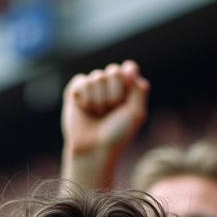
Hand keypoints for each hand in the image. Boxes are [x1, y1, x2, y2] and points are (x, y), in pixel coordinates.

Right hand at [60, 60, 149, 188]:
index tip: (124, 101)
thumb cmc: (117, 134)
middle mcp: (110, 85)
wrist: (94, 148)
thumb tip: (128, 68)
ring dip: (99, 100)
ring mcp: (93, 87)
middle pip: (114, 71)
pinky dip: (85, 98)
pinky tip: (85, 109)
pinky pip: (82, 81)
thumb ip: (140, 89)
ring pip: (97, 77)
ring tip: (97, 114)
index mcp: (126, 89)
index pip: (129, 69)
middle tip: (110, 111)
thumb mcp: (136, 114)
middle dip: (114, 94)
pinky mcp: (76, 90)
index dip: (127, 82)